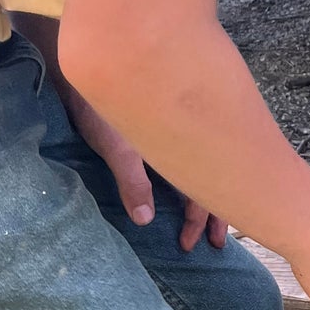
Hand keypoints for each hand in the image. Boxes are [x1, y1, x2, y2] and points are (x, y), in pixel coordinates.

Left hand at [66, 84, 227, 253]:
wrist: (91, 65)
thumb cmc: (98, 107)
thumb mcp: (116, 146)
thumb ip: (132, 181)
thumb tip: (145, 220)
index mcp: (180, 146)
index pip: (204, 190)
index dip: (205, 219)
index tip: (197, 244)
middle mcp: (187, 139)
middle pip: (214, 179)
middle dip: (218, 212)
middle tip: (216, 244)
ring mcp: (180, 131)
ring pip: (207, 168)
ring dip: (210, 196)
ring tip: (210, 224)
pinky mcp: (168, 124)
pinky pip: (192, 156)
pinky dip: (198, 176)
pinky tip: (193, 186)